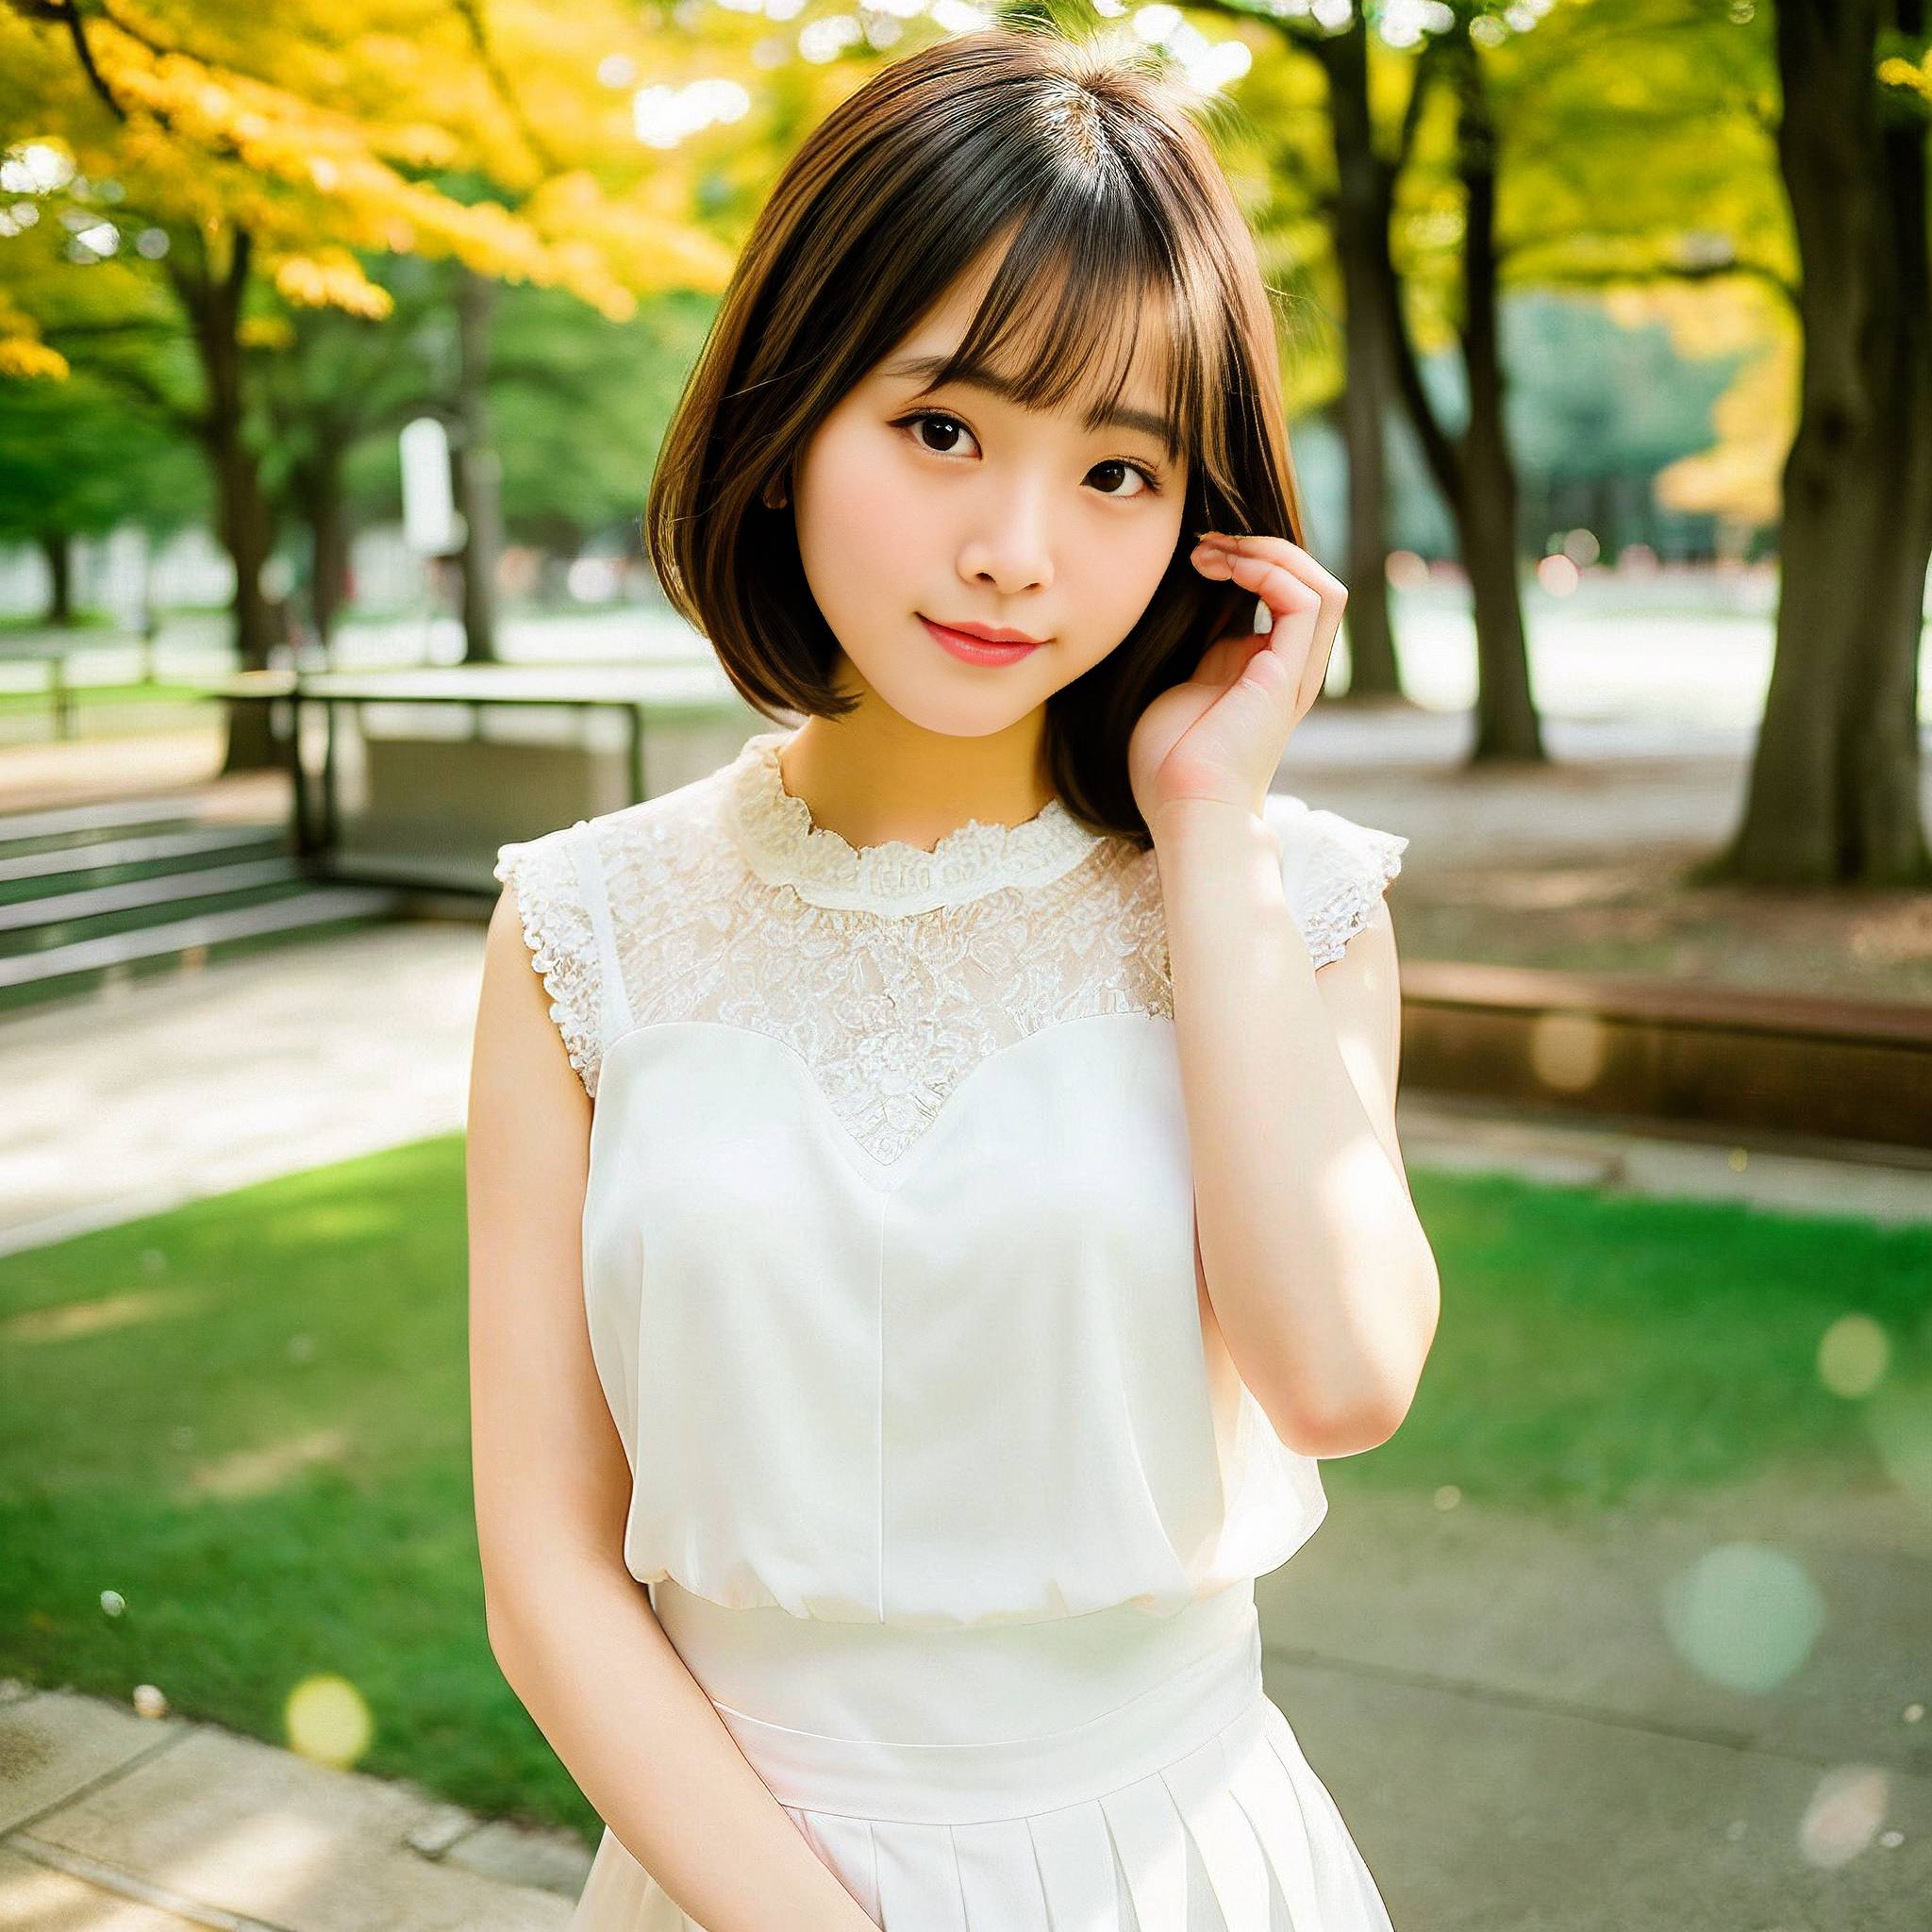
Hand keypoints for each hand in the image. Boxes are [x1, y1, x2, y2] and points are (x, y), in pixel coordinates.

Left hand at [1127, 531, 1346, 834]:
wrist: (1184, 809)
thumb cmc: (1172, 765)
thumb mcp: (1187, 687)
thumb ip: (1206, 652)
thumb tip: (1202, 608)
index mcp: (1269, 672)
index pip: (1285, 597)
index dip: (1249, 563)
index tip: (1196, 557)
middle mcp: (1292, 670)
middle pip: (1311, 584)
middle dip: (1259, 550)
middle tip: (1203, 546)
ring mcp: (1295, 674)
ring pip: (1321, 586)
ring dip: (1268, 554)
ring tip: (1214, 552)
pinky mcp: (1287, 676)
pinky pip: (1305, 601)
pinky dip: (1268, 571)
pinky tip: (1225, 569)